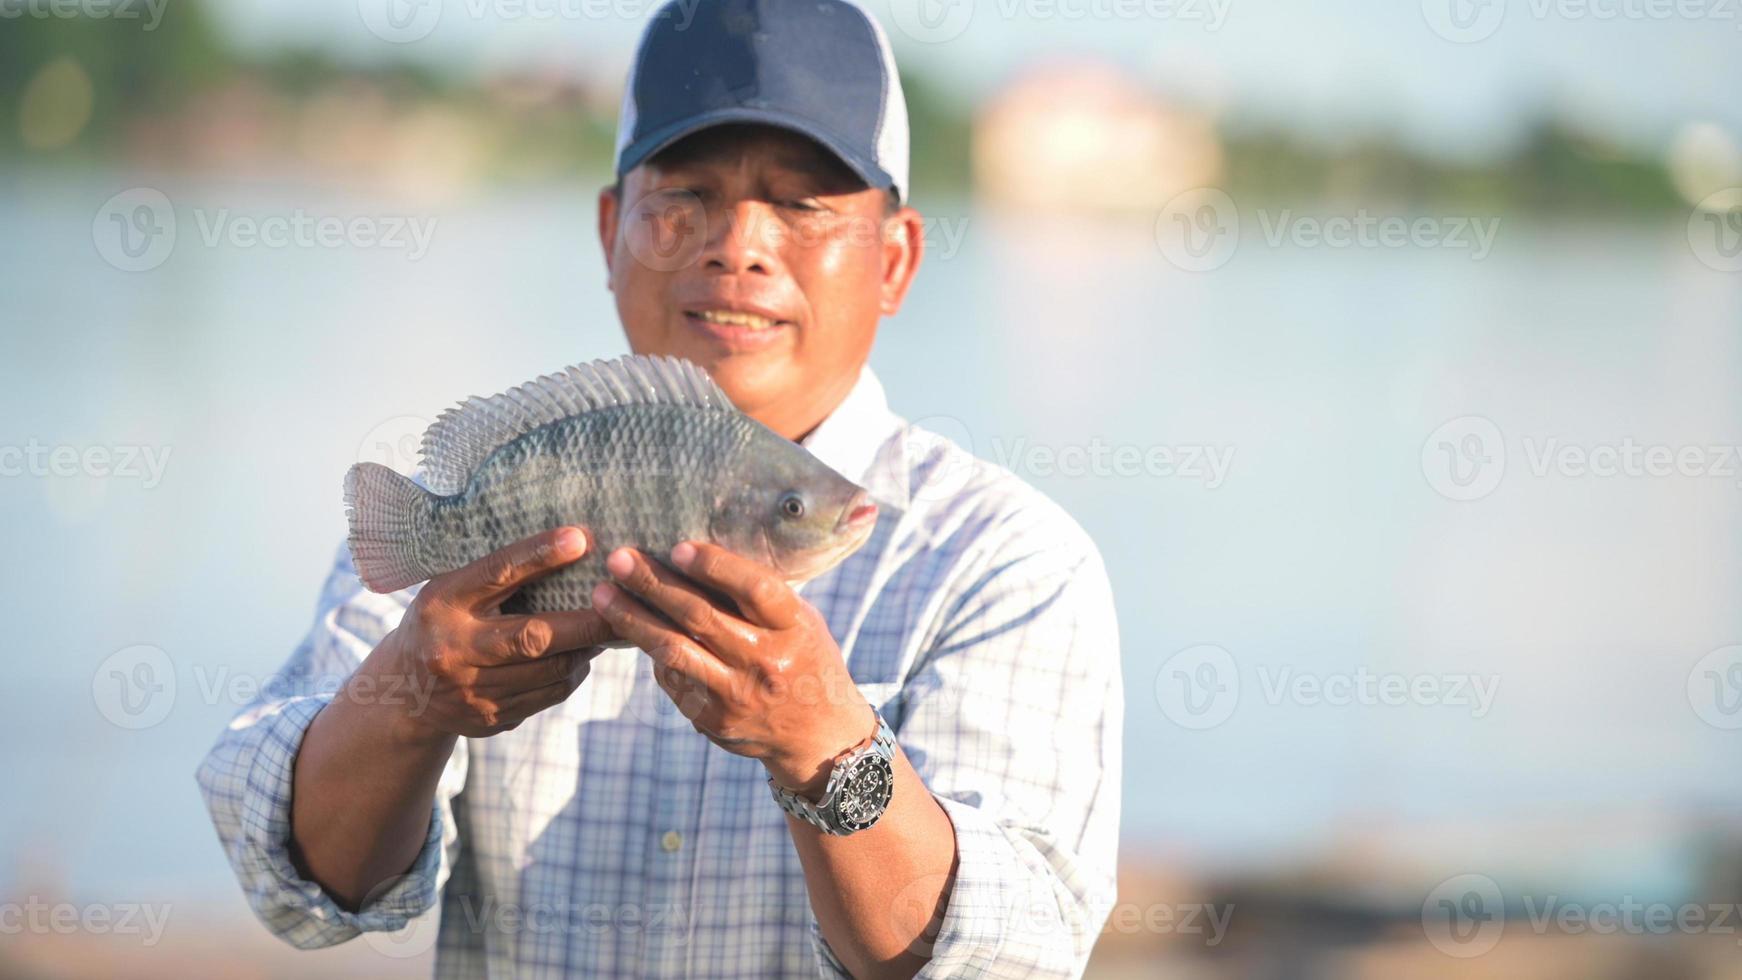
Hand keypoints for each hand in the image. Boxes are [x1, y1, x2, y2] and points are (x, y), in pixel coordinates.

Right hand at [377, 527, 614, 739]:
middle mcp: (452, 650)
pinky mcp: (488, 720)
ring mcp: (469, 691)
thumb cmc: (441, 622)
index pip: (496, 573)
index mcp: (442, 603)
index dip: (539, 555)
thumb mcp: (452, 590)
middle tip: (621, 605)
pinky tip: (579, 658)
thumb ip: (497, 575)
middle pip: (533, 637)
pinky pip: (546, 697)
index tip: (581, 539)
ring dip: (585, 650)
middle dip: (586, 623)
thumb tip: (570, 546)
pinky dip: (570, 676)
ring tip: (605, 631)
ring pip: (549, 672)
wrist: (402, 692)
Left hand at [591, 542, 872, 798]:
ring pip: (673, 649)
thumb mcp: (800, 620)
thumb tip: (697, 554)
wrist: (818, 734)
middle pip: (700, 616)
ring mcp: (738, 694)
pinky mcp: (714, 718)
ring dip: (632, 619)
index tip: (677, 547)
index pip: (755, 589)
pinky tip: (630, 630)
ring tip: (603, 595)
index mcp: (794, 627)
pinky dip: (651, 651)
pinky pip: (672, 677)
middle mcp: (766, 660)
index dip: (715, 566)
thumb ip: (759, 595)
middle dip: (653, 584)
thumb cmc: (803, 657)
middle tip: (618, 559)